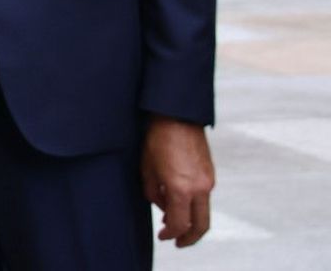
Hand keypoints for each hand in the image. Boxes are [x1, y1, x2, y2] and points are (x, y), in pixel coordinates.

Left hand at [142, 117, 214, 247]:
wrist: (177, 116)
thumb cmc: (157, 139)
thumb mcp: (147, 169)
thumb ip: (153, 194)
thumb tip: (163, 208)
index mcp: (181, 188)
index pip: (179, 223)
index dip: (170, 234)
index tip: (163, 236)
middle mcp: (200, 188)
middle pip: (201, 226)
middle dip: (189, 238)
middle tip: (177, 242)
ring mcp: (208, 181)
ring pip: (204, 212)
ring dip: (191, 221)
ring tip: (173, 221)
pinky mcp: (210, 174)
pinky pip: (203, 197)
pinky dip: (193, 205)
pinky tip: (178, 201)